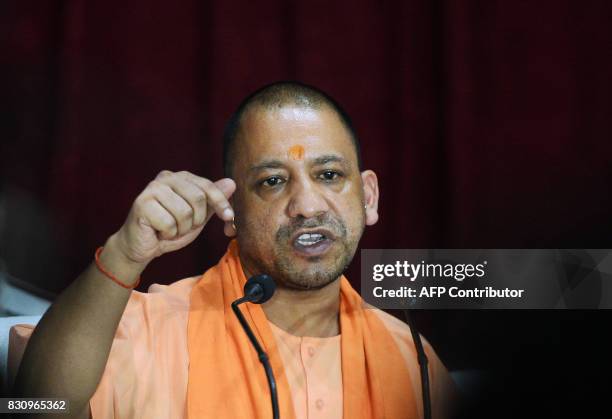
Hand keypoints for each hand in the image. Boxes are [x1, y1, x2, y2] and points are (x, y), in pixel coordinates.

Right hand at [110, 170, 235, 266]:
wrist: (142, 246)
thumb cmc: (171, 229)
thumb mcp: (198, 216)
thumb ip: (213, 200)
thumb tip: (231, 182)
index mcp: (181, 177)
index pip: (207, 186)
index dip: (221, 203)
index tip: (229, 217)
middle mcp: (165, 177)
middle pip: (197, 198)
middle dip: (196, 220)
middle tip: (184, 227)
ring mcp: (152, 189)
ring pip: (184, 212)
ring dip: (181, 229)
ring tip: (170, 229)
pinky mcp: (142, 203)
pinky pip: (169, 223)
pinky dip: (168, 234)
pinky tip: (159, 232)